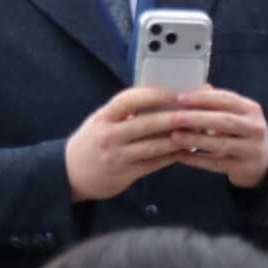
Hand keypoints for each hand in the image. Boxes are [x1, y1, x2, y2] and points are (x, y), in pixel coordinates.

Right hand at [65, 87, 185, 203]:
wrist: (70, 173)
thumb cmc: (92, 142)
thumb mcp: (101, 121)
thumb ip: (124, 112)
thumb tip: (158, 98)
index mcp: (103, 117)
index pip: (127, 100)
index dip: (152, 94)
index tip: (173, 92)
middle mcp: (109, 135)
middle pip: (146, 124)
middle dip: (174, 117)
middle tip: (195, 112)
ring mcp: (117, 156)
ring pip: (153, 146)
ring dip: (178, 138)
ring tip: (197, 131)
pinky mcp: (126, 174)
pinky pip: (154, 164)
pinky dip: (172, 156)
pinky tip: (186, 150)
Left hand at [171, 87, 267, 188]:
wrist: (262, 161)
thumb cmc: (239, 131)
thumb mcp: (234, 114)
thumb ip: (214, 102)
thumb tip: (189, 90)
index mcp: (251, 109)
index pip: (226, 99)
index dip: (202, 98)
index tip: (180, 98)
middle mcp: (255, 128)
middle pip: (224, 121)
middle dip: (197, 118)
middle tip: (174, 118)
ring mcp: (252, 150)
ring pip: (221, 144)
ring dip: (195, 139)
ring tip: (174, 136)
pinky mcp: (244, 168)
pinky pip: (216, 164)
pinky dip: (196, 160)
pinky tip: (180, 155)